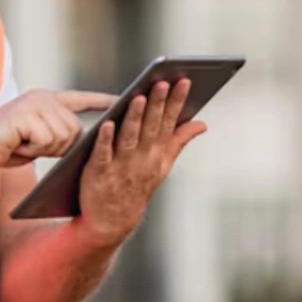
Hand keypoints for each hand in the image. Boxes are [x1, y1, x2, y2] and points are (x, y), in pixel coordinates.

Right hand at [0, 89, 116, 172]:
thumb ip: (58, 134)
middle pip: (74, 129)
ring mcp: (35, 103)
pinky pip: (47, 140)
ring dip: (44, 148)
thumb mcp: (37, 139)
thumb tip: (83, 140)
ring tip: (22, 143)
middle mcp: (43, 97)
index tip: (126, 100)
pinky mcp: (27, 114)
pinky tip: (17, 142)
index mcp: (47, 100)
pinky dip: (33, 148)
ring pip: (63, 136)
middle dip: (57, 146)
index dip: (104, 101)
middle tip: (30, 144)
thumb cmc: (3, 147)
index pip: (81, 98)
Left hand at [77, 79, 207, 246]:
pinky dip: (106, 140)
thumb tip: (202, 123)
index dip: (177, 101)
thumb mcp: (162, 165)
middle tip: (163, 81)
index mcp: (157, 154)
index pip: (169, 122)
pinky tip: (107, 123)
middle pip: (151, 126)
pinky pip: (103, 154)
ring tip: (139, 97)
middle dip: (158, 104)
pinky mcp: (98, 173)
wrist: (112, 222)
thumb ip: (179, 141)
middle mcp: (142, 159)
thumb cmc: (136, 187)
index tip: (184, 80)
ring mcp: (121, 167)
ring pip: (129, 137)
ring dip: (134, 118)